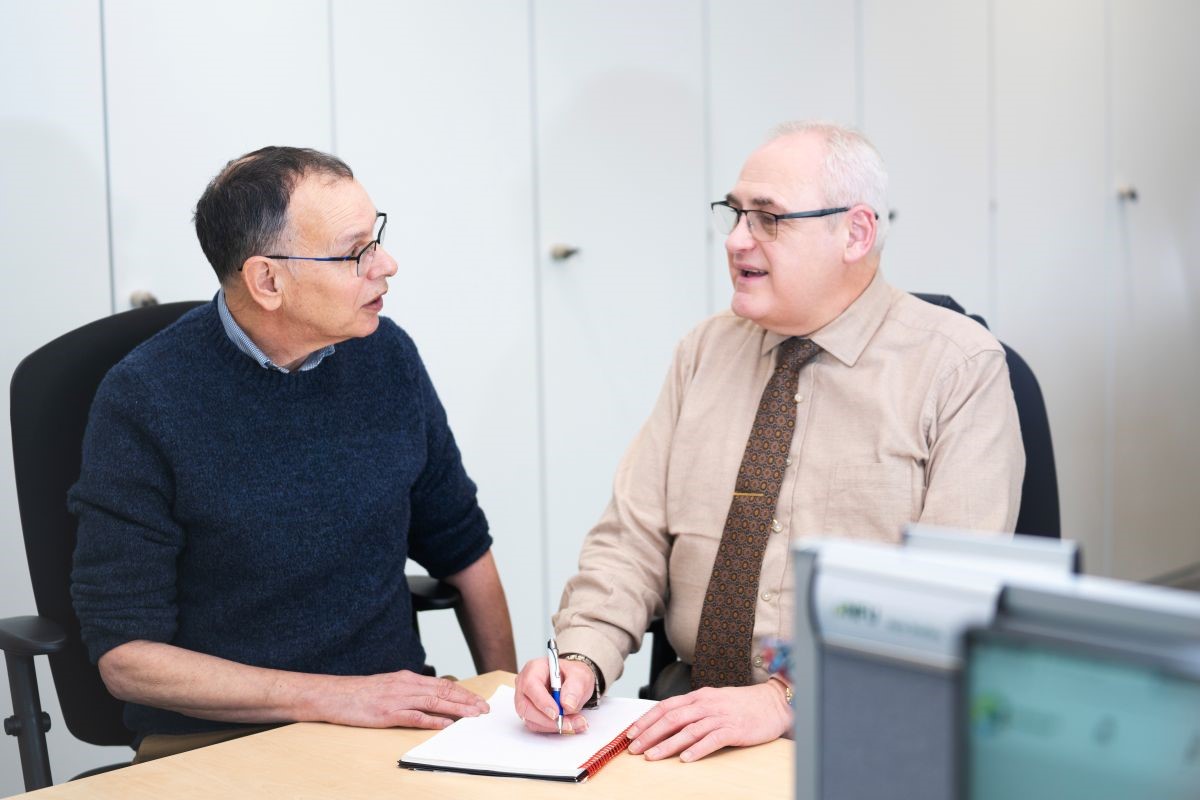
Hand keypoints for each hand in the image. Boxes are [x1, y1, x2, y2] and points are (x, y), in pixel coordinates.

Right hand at [318, 670, 490, 729]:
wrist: (333, 694)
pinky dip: (432, 720)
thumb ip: (409, 691)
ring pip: (434, 702)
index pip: (442, 685)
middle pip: (443, 691)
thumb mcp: (388, 686)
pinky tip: (445, 724)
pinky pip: (414, 716)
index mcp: (407, 678)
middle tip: (484, 709)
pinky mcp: (387, 713)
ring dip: (456, 709)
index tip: (478, 701)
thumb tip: (430, 699)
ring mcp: (396, 698)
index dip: (463, 693)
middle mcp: (405, 685)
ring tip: (473, 715)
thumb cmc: (359, 693)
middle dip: (466, 700)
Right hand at [513, 656, 593, 733]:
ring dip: (554, 726)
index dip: (542, 701)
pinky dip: (554, 729)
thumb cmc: (572, 675)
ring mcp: (525, 701)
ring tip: (576, 723)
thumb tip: (567, 704)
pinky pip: (538, 726)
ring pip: (531, 720)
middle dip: (548, 720)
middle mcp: (525, 685)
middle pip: (525, 707)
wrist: (573, 683)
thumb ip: (575, 687)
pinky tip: (570, 725)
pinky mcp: (530, 714)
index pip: (530, 685)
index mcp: (534, 669)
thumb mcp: (580, 675)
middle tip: (569, 723)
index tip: (557, 713)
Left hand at [626, 681, 790, 761]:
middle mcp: (706, 704)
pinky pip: (713, 739)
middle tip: (634, 748)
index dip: (647, 720)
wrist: (772, 703)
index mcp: (699, 696)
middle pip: (672, 718)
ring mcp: (720, 716)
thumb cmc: (741, 704)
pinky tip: (686, 758)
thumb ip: (692, 709)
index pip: (666, 706)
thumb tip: (667, 722)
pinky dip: (698, 749)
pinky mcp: (734, 729)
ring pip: (688, 730)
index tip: (631, 733)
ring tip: (652, 756)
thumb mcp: (713, 701)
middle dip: (650, 734)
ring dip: (667, 744)